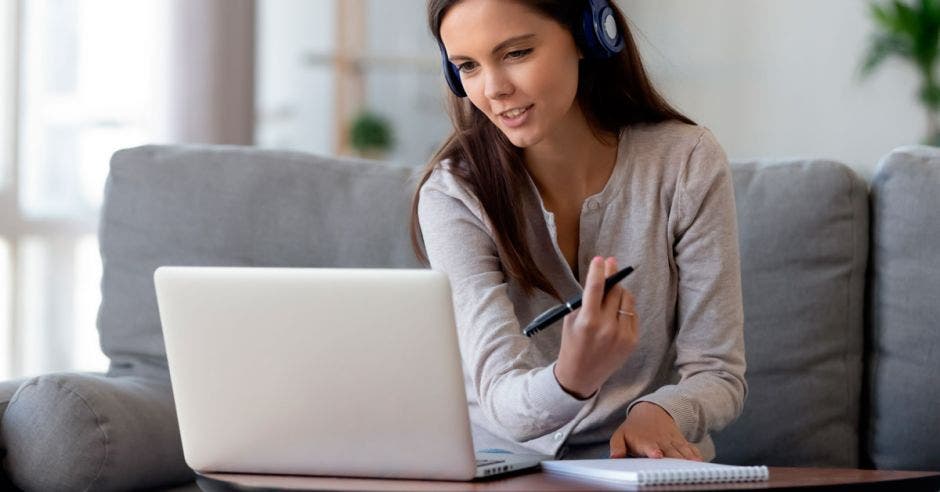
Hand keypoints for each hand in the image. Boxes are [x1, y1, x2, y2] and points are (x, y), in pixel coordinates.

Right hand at [554, 256, 638, 398]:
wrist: (581, 375)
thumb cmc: (572, 343)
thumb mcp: (571, 321)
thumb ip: (585, 301)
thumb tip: (601, 278)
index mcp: (587, 321)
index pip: (595, 288)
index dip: (598, 270)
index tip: (600, 259)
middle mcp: (607, 327)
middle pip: (614, 290)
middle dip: (612, 275)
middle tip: (611, 263)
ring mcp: (622, 334)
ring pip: (627, 299)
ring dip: (619, 290)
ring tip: (612, 290)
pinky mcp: (632, 340)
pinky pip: (632, 313)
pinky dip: (625, 307)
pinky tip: (616, 310)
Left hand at [609, 402, 702, 460]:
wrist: (652, 411)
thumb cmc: (634, 429)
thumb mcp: (620, 435)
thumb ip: (617, 446)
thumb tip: (614, 457)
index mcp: (645, 442)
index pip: (650, 447)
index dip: (654, 451)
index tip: (658, 455)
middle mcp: (661, 442)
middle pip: (670, 453)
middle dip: (675, 460)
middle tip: (679, 469)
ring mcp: (673, 442)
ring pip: (682, 451)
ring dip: (688, 459)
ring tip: (695, 466)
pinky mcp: (681, 442)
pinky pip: (690, 449)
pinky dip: (695, 455)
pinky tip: (700, 462)